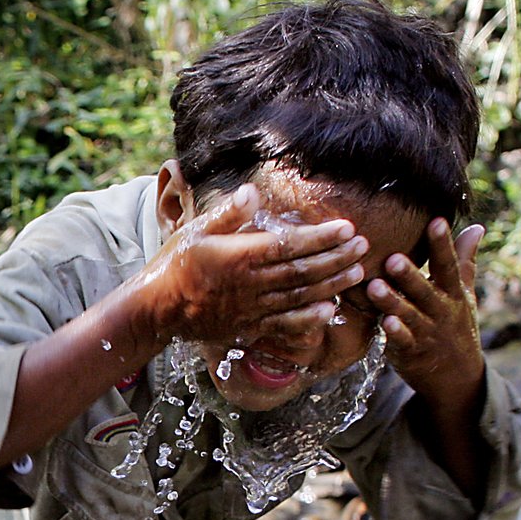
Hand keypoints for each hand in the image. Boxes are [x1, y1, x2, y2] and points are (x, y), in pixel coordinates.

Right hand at [138, 184, 370, 348]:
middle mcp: (250, 285)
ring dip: (332, 284)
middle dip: (337, 258)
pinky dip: (309, 319)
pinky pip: (285, 326)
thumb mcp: (196, 230)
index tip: (347, 228)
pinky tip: (330, 310)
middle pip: (303, 271)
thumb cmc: (175, 264)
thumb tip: (254, 190)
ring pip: (301, 297)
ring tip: (357, 272)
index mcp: (239, 256)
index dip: (322, 237)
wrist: (156, 310)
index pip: (290, 245)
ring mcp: (252, 309)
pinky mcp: (249, 328)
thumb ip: (229, 212)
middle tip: (363, 246)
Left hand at [367, 217, 487, 412]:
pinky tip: (384, 322)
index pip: (448, 266)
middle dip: (410, 275)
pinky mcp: (410, 352)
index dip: (443, 245)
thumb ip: (465, 261)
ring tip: (375, 286)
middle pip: (425, 291)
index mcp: (453, 294)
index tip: (437, 221)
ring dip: (392, 302)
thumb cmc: (457, 326)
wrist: (458, 377)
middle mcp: (441, 311)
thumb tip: (476, 227)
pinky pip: (402, 342)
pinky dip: (394, 333)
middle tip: (393, 258)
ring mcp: (426, 333)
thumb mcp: (465, 294)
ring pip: (409, 316)